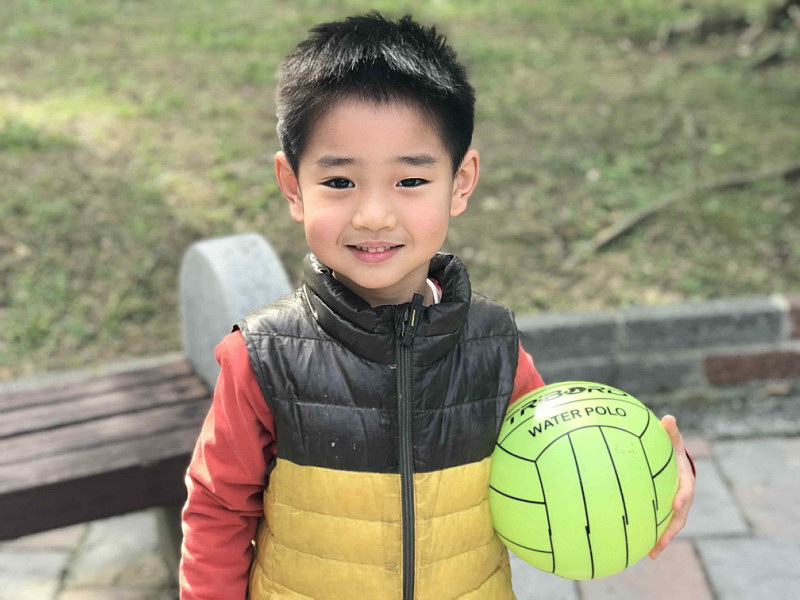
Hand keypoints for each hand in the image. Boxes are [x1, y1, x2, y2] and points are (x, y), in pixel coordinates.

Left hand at [649, 415, 694, 558]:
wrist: (676, 461)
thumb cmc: (671, 448)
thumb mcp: (672, 439)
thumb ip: (670, 432)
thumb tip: (668, 418)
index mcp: (685, 479)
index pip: (686, 490)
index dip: (682, 498)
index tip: (675, 506)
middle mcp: (683, 497)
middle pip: (680, 517)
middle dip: (672, 530)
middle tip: (661, 542)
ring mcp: (674, 506)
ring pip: (671, 525)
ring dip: (662, 539)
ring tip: (651, 553)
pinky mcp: (664, 510)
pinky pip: (659, 523)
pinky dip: (652, 535)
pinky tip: (640, 547)